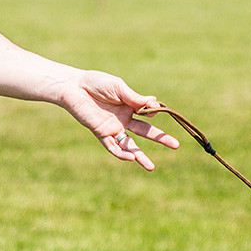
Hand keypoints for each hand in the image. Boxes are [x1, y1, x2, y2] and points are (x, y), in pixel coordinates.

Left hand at [59, 71, 179, 170]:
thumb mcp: (118, 87)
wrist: (73, 87)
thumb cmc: (95, 82)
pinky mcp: (101, 133)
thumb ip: (134, 97)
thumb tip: (154, 102)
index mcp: (130, 106)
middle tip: (176, 145)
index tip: (158, 108)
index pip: (148, 113)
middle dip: (161, 138)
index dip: (155, 111)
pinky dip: (121, 153)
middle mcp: (124, 119)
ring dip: (140, 157)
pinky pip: (112, 147)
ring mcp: (113, 128)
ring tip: (151, 167)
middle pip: (145, 131)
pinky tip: (131, 158)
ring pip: (130, 145)